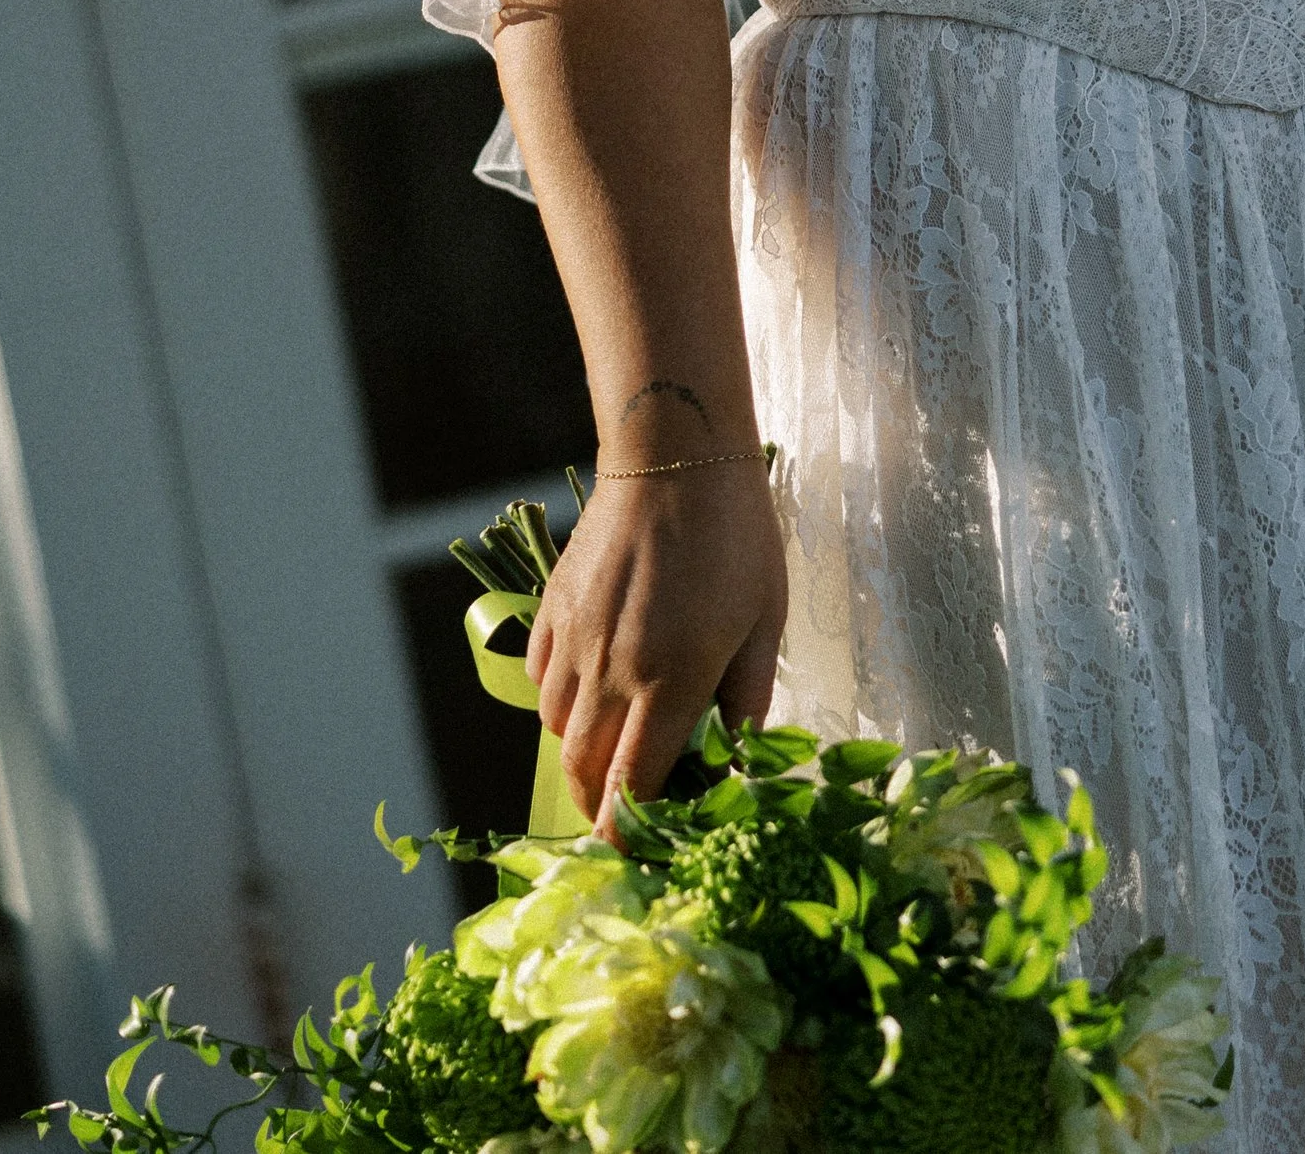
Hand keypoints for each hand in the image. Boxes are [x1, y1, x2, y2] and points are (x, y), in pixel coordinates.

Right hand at [525, 457, 788, 830]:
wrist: (674, 455)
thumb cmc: (736, 537)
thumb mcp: (764, 622)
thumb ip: (746, 702)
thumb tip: (737, 765)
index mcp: (668, 684)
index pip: (634, 793)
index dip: (634, 836)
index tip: (647, 848)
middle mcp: (609, 674)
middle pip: (583, 777)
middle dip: (604, 810)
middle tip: (634, 810)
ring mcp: (572, 643)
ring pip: (558, 733)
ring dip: (584, 753)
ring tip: (621, 739)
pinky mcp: (551, 610)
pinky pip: (541, 682)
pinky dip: (562, 700)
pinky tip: (595, 681)